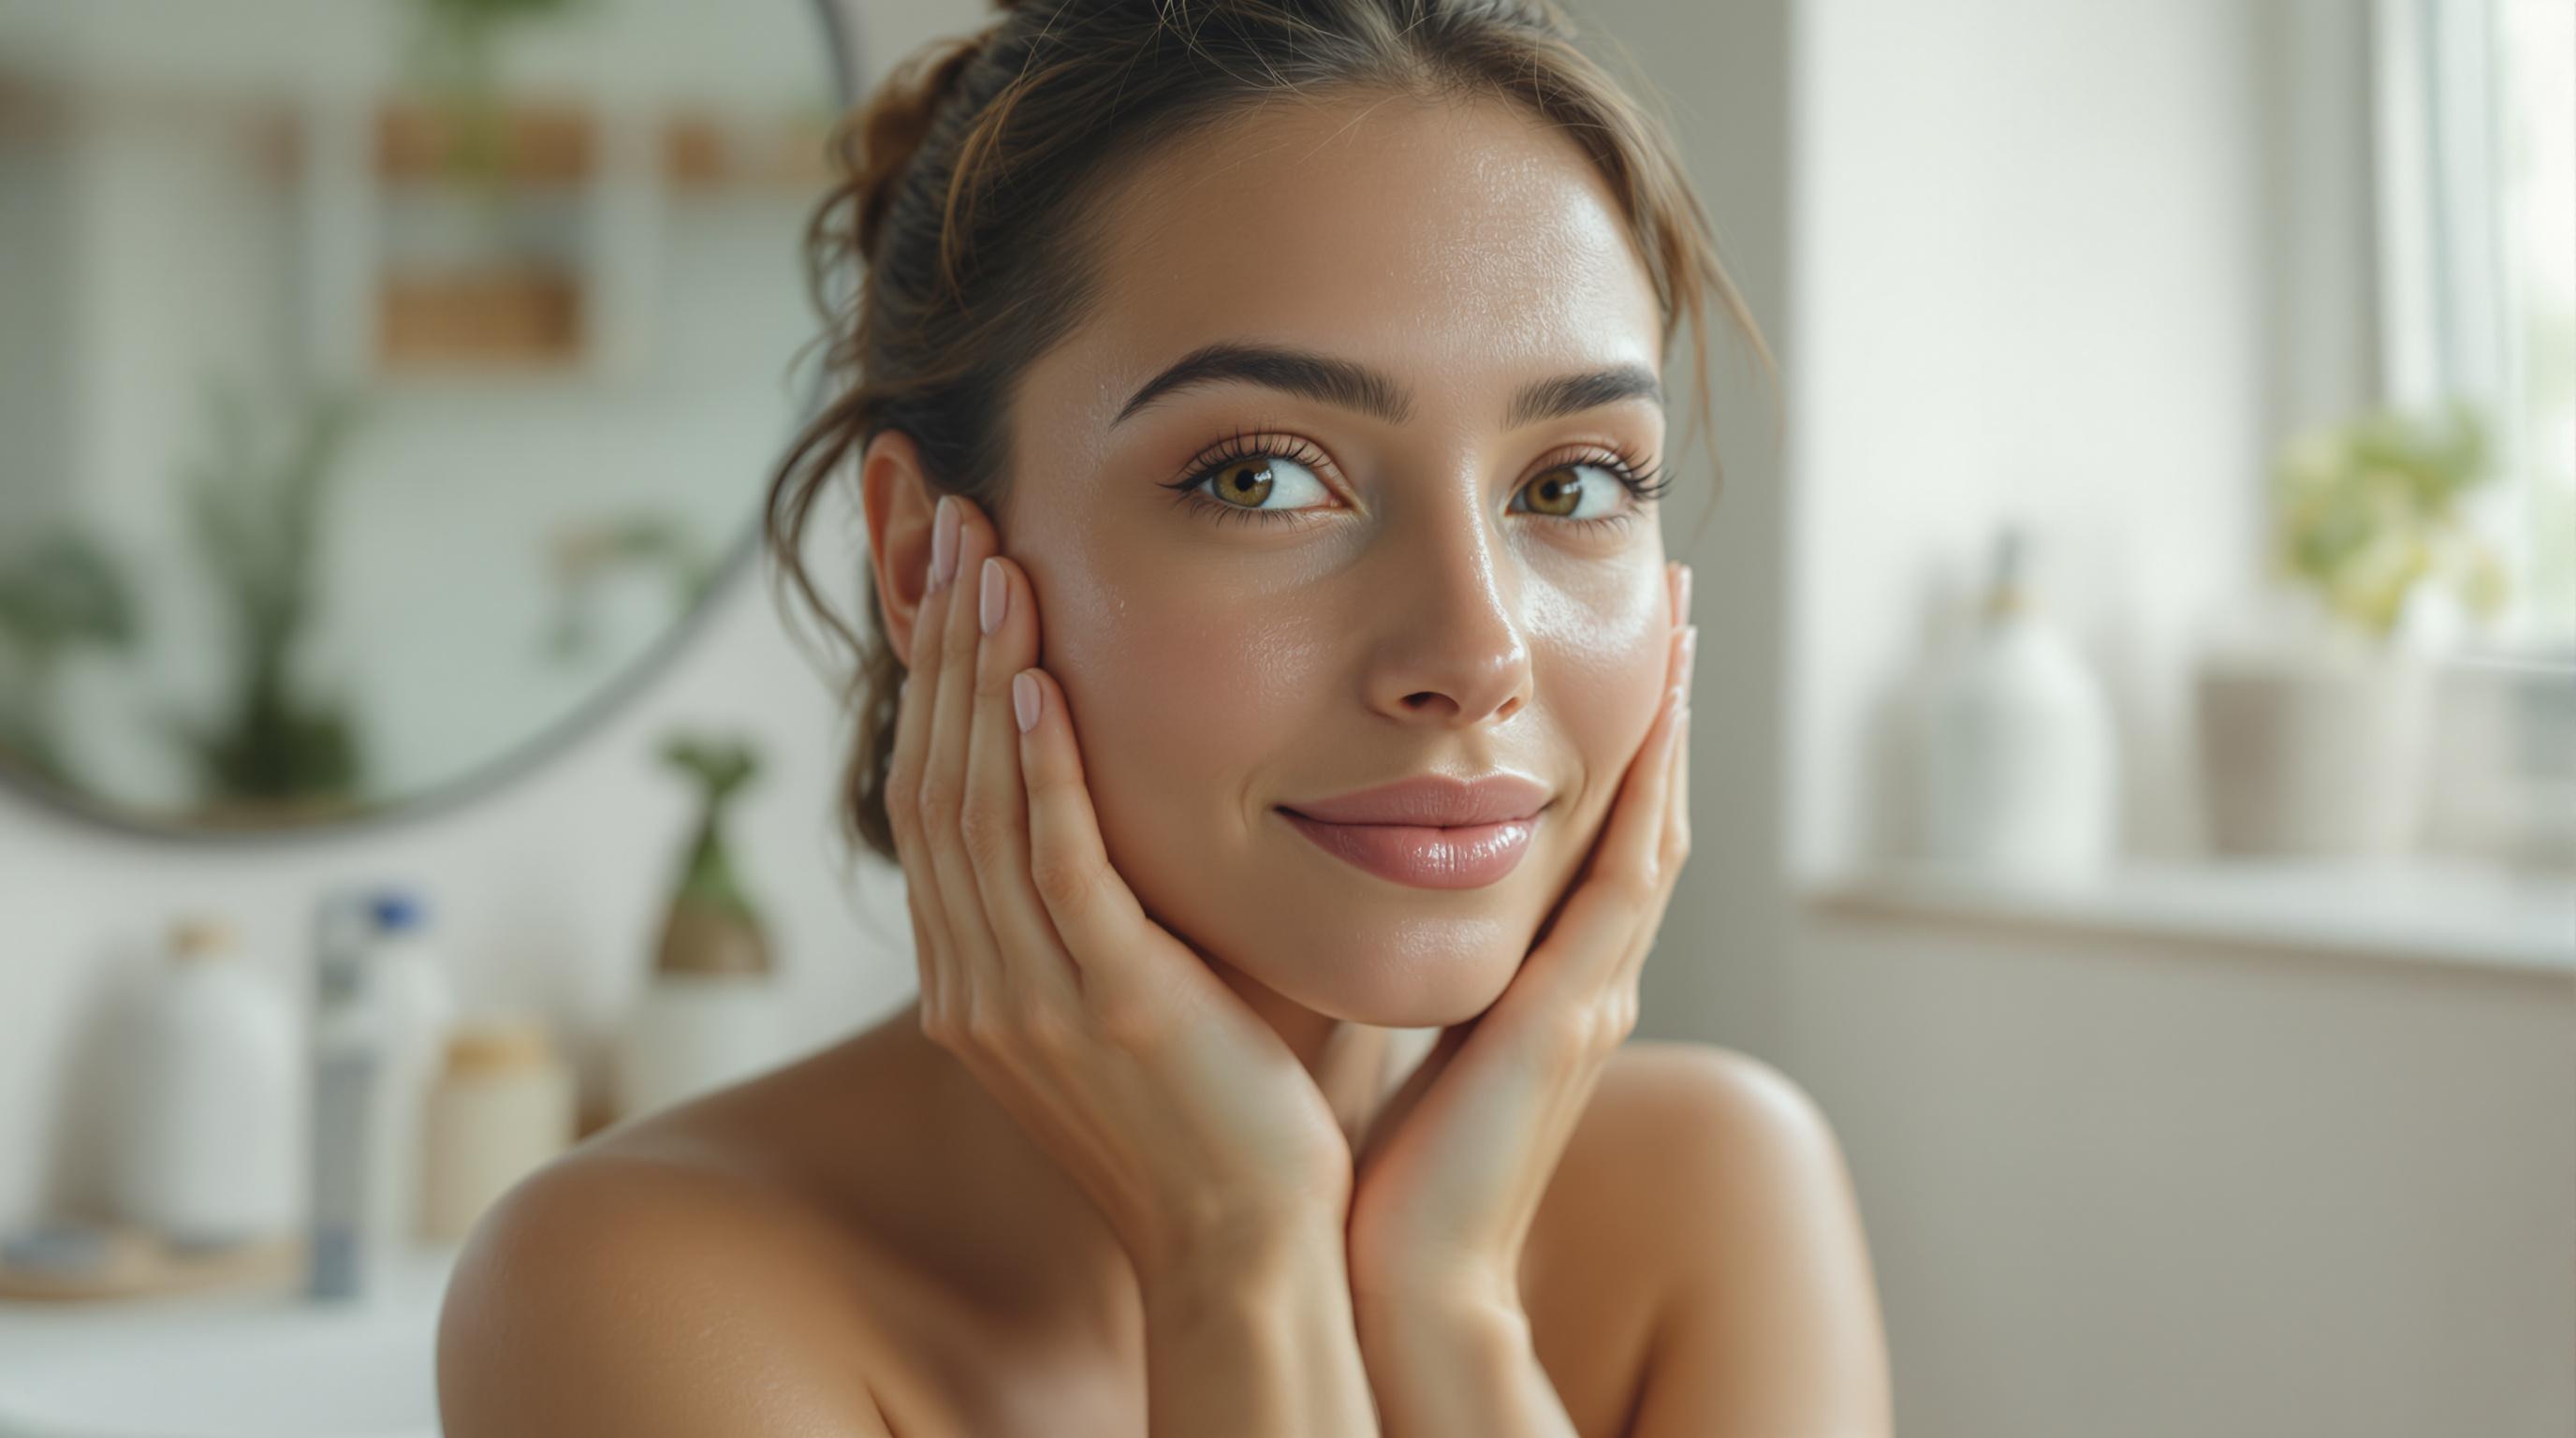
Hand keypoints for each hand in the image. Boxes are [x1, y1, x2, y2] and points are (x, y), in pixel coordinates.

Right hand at [889, 493, 1354, 1282]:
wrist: (1250, 1250)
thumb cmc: (1219, 1113)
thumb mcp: (1136, 991)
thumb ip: (1115, 897)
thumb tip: (1136, 785)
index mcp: (973, 980)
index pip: (930, 798)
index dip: (934, 678)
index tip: (952, 571)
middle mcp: (975, 984)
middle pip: (932, 779)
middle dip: (942, 643)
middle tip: (954, 521)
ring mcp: (1030, 1001)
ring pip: (978, 806)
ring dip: (985, 674)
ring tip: (992, 561)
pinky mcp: (1107, 1008)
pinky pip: (1055, 868)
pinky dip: (1042, 769)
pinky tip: (1044, 681)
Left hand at [1345, 562, 1695, 1318]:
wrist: (1408, 1276)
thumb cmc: (1390, 1173)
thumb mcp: (1413, 1039)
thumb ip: (1417, 970)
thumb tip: (1365, 899)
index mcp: (1551, 982)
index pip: (1601, 834)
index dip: (1622, 738)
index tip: (1620, 644)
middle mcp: (1592, 978)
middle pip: (1647, 810)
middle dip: (1666, 701)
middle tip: (1677, 593)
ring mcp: (1596, 993)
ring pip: (1652, 824)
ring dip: (1671, 719)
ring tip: (1680, 616)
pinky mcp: (1572, 1013)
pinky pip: (1624, 878)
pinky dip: (1646, 792)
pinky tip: (1656, 716)